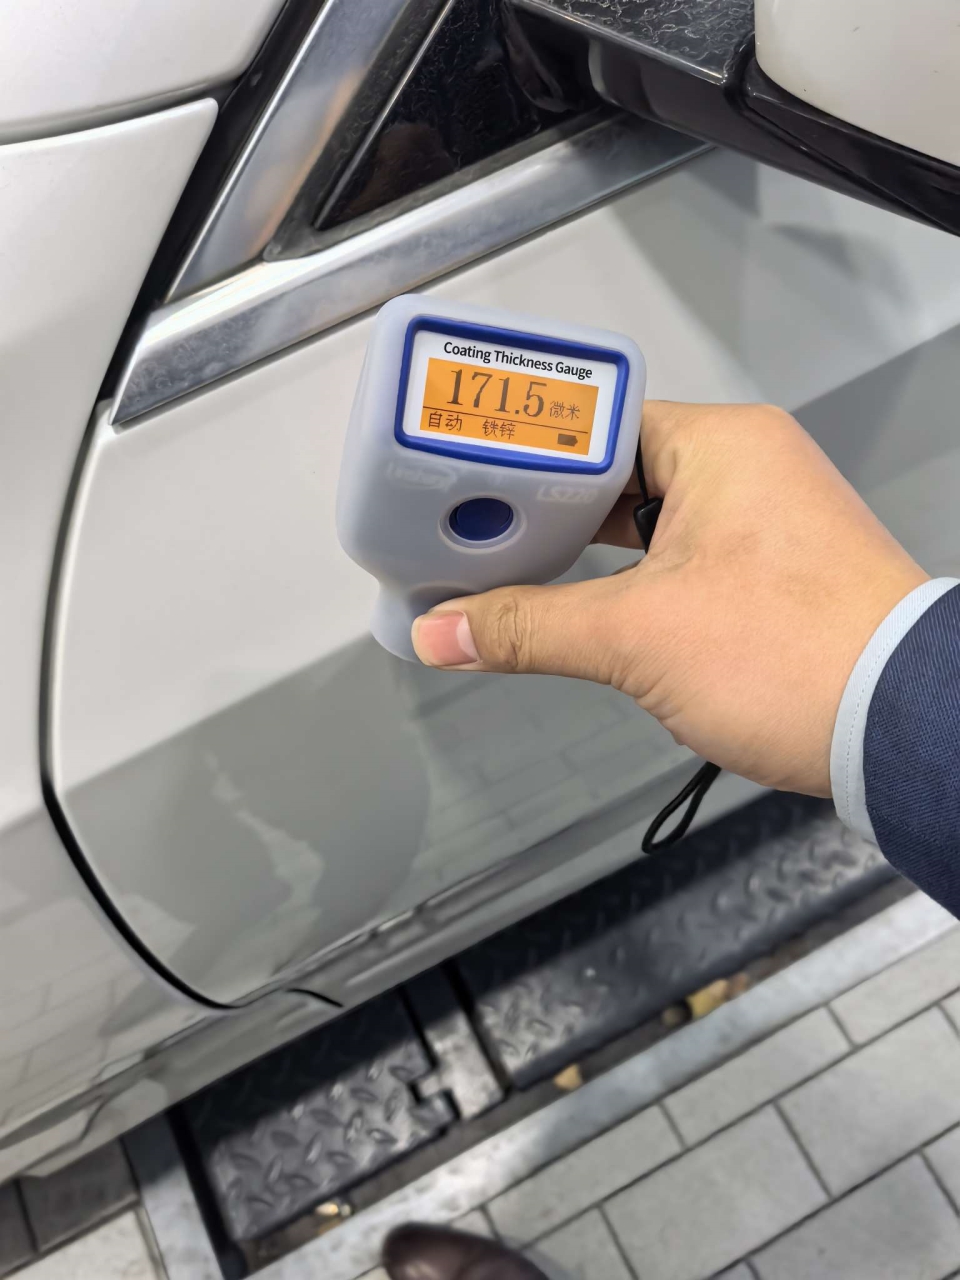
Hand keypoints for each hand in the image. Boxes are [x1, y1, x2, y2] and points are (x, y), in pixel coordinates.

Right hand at [411, 401, 927, 795]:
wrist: (902, 726)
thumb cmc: (805, 657)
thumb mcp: (635, 638)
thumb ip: (528, 629)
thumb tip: (447, 630)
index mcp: (720, 446)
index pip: (594, 422)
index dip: (525, 453)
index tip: (469, 479)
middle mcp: (747, 468)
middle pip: (614, 472)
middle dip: (548, 512)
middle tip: (478, 532)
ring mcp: (762, 520)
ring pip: (647, 519)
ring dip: (589, 554)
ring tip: (518, 574)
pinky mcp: (770, 571)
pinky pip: (678, 557)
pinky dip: (631, 581)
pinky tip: (589, 610)